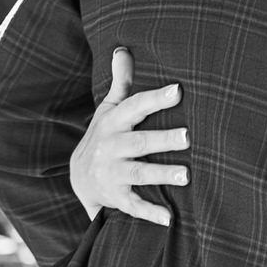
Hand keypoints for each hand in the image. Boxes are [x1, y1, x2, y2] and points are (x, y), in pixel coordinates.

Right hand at [69, 48, 187, 225]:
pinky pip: (133, 206)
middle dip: (162, 140)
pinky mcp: (117, 197)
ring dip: (161, 174)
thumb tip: (122, 49)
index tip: (178, 90)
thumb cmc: (104, 136)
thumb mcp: (109, 110)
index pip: (135, 107)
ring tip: (186, 175)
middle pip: (139, 142)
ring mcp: (112, 174)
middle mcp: (111, 147)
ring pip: (138, 173)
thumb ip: (121, 83)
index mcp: (113, 123)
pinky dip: (150, 213)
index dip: (155, 99)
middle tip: (188, 137)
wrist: (79, 178)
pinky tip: (169, 218)